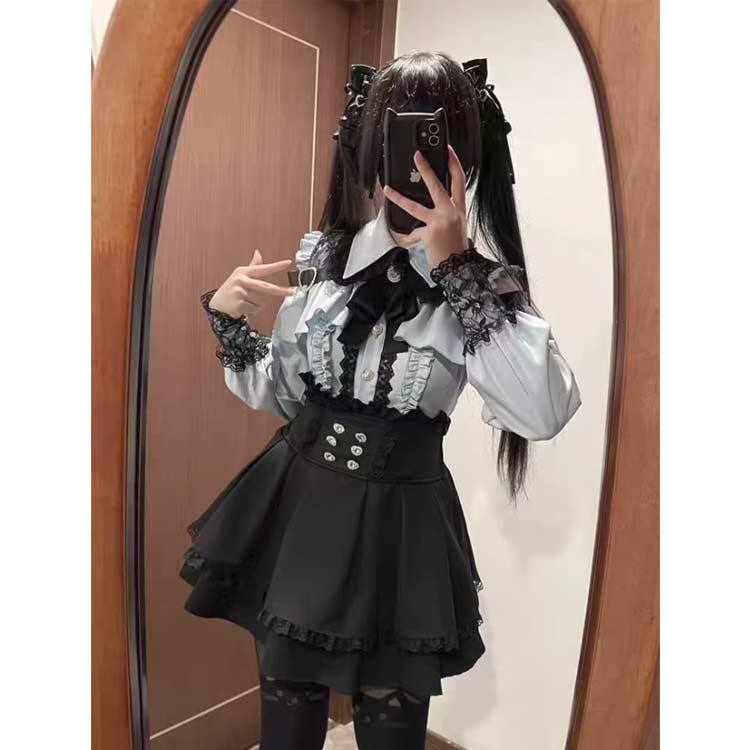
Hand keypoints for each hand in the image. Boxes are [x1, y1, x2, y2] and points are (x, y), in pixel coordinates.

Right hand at [208, 249, 293, 317]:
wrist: (217, 305)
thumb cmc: (231, 290)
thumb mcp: (240, 275)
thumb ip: (252, 266)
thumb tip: (258, 253)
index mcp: (243, 272)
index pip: (263, 268)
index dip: (276, 266)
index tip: (287, 263)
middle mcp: (241, 280)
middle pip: (265, 287)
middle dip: (279, 290)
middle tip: (291, 292)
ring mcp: (239, 292)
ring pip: (261, 301)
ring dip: (258, 305)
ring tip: (248, 302)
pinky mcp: (239, 303)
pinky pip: (255, 309)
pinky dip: (253, 311)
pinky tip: (244, 308)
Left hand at [383, 144, 469, 267]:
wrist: (458, 267)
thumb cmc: (456, 246)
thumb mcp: (458, 225)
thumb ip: (448, 211)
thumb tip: (434, 201)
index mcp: (459, 208)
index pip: (459, 181)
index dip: (454, 164)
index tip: (448, 151)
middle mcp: (450, 212)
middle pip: (436, 185)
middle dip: (425, 169)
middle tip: (417, 156)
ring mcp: (439, 222)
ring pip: (415, 206)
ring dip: (398, 198)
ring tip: (387, 190)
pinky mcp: (429, 233)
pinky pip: (412, 233)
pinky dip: (408, 236)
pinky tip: (406, 238)